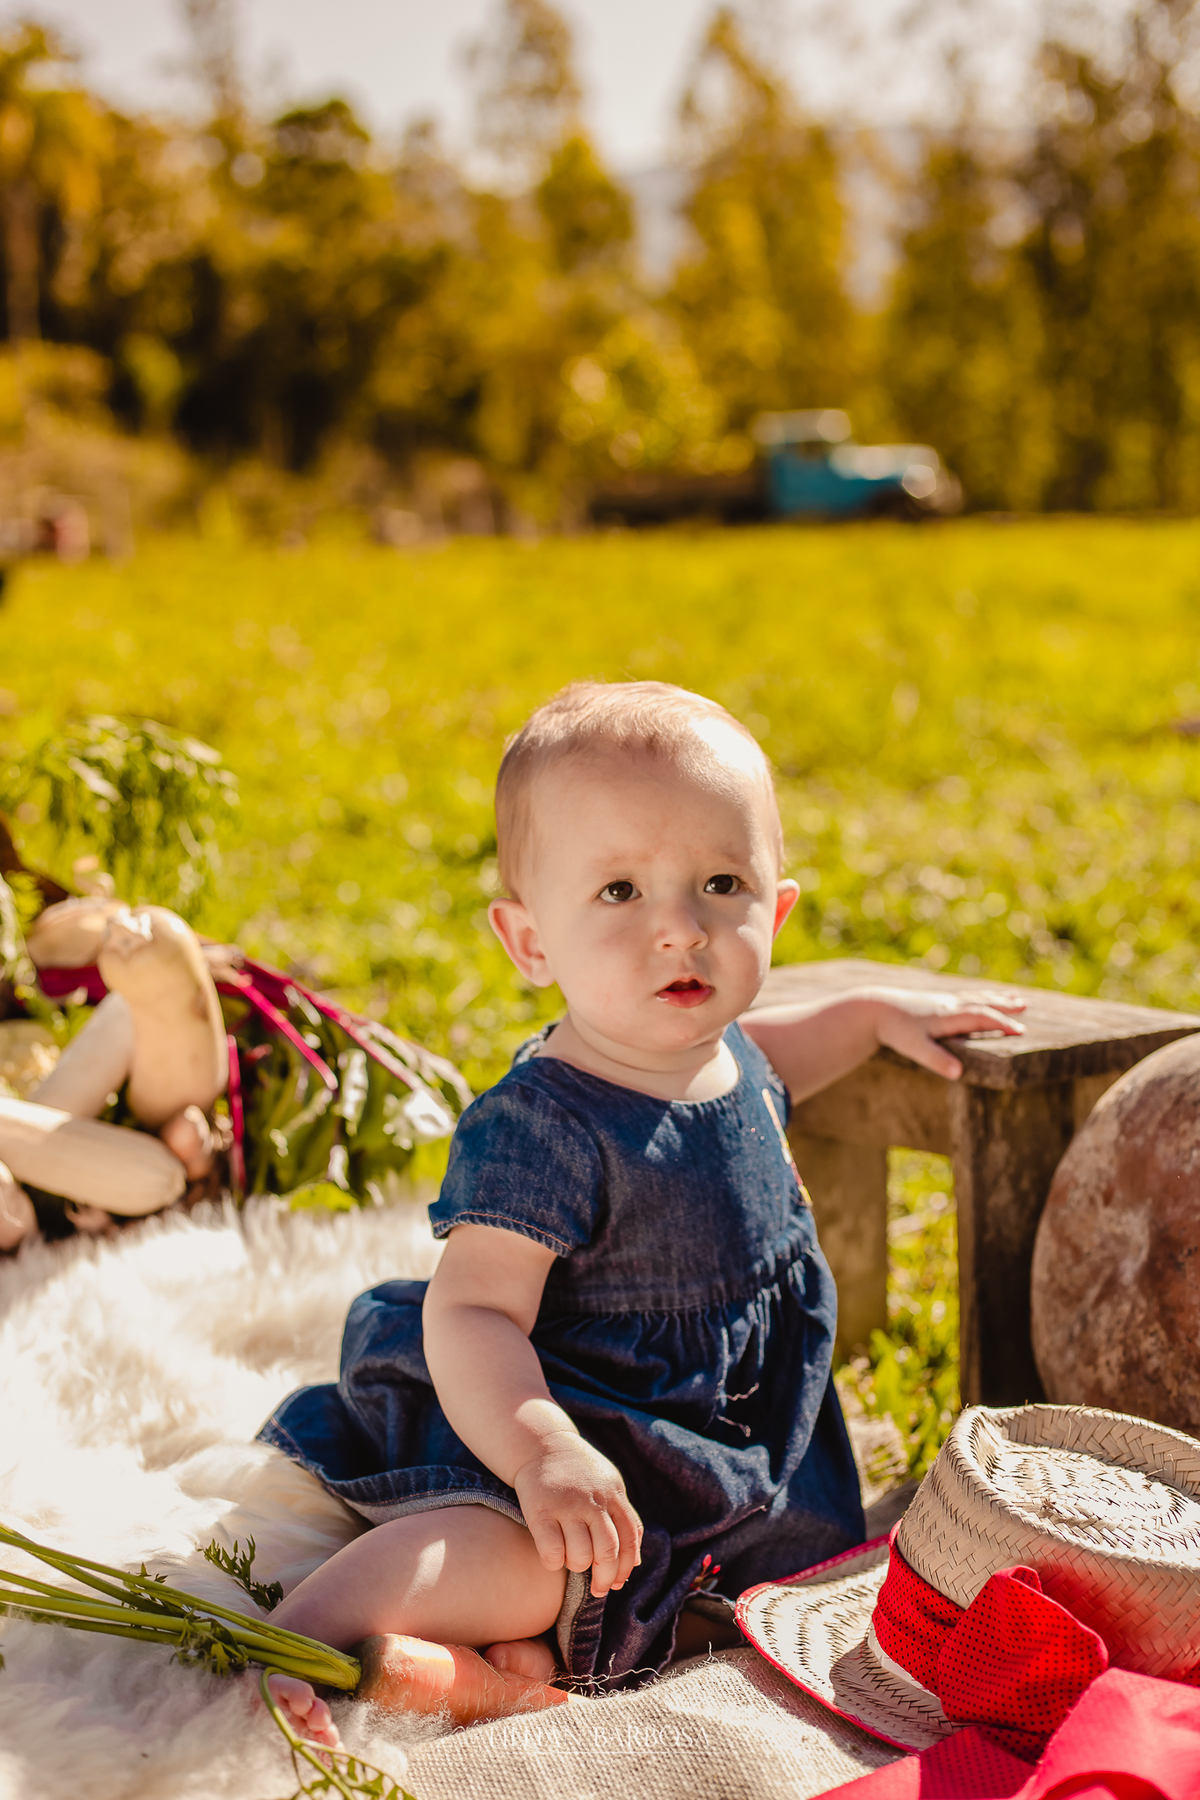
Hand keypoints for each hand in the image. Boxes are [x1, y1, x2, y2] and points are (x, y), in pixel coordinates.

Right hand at [513, 1430, 642, 1598]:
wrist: (542, 1444)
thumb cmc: (578, 1473)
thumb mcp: (608, 1486)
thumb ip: (623, 1520)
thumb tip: (634, 1563)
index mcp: (614, 1495)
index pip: (630, 1539)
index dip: (626, 1567)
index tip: (618, 1583)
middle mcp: (594, 1500)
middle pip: (608, 1552)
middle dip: (605, 1578)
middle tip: (599, 1588)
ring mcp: (567, 1505)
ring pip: (581, 1556)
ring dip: (577, 1567)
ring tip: (572, 1561)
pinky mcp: (541, 1510)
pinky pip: (552, 1552)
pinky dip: (554, 1563)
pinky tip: (552, 1557)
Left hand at [868, 988, 1024, 1079]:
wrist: (873, 1008)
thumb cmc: (895, 1030)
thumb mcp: (915, 1048)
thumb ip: (937, 1060)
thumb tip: (959, 1074)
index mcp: (948, 1016)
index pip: (981, 1018)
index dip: (1001, 1024)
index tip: (1021, 1031)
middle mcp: (948, 1005)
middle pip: (981, 1003)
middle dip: (1003, 1007)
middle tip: (1024, 1006)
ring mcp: (941, 1001)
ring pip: (973, 998)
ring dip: (994, 999)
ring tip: (1013, 999)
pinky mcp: (933, 1001)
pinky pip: (963, 998)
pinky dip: (977, 998)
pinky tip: (977, 1001)